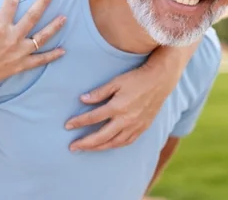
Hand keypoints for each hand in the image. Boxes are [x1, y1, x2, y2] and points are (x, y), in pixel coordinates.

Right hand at [0, 0, 66, 91]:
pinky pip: (40, 60)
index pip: (10, 4)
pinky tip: (63, 50)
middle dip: (42, 2)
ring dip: (54, 27)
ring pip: (41, 38)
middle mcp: (12, 38)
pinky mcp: (20, 65)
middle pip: (32, 17)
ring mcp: (18, 53)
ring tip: (64, 17)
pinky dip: (52, 56)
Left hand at [64, 44, 195, 151]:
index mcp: (117, 107)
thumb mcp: (116, 82)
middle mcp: (126, 120)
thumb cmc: (136, 78)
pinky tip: (107, 145)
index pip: (93, 118)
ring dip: (98, 147)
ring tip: (86, 149)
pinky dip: (115, 145)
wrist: (160, 81)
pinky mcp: (142, 128)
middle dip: (85, 143)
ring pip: (113, 143)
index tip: (67, 125)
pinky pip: (126, 142)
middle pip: (101, 136)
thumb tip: (82, 99)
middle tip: (72, 147)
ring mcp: (135, 126)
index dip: (78, 122)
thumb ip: (99, 92)